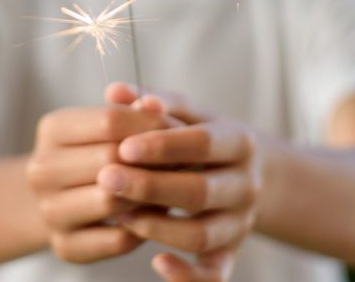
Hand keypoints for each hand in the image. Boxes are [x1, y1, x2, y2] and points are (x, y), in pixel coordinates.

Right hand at [25, 102, 177, 263]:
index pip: (110, 121)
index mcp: (52, 129)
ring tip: (172, 187)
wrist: (62, 195)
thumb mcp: (108, 122)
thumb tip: (152, 102)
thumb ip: (133, 110)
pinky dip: (142, 228)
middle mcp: (41, 170)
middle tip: (186, 162)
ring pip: (113, 201)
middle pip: (111, 161)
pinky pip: (117, 239)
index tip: (181, 130)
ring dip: (149, 196)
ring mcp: (49, 211)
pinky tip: (153, 214)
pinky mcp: (65, 247)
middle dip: (155, 161)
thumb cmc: (96, 150)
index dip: (152, 125)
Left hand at [98, 85, 270, 281]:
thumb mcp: (189, 112)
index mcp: (238, 142)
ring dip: (159, 227)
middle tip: (106, 178)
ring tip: (121, 215)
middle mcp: (245, 185)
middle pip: (199, 191)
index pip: (202, 143)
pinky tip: (157, 263)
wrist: (248, 172)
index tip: (124, 145)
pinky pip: (215, 276)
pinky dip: (188, 277)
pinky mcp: (231, 253)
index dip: (163, 145)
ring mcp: (240, 223)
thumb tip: (115, 91)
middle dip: (150, 187)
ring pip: (203, 234)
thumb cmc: (204, 136)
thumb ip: (154, 100)